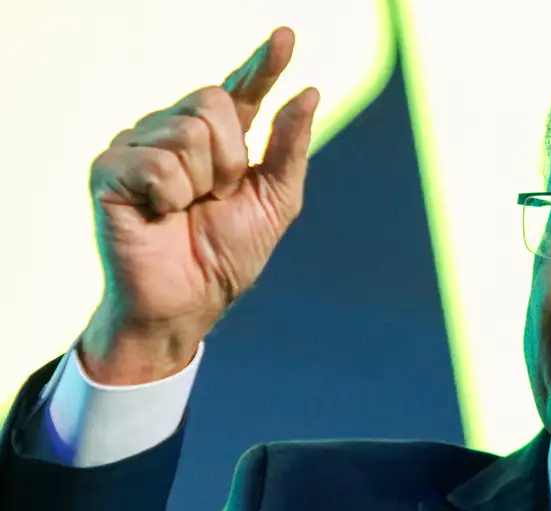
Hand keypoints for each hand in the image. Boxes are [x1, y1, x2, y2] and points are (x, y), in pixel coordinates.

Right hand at [81, 27, 317, 383]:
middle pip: (213, 101)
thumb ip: (289, 148)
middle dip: (229, 158)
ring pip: (188, 131)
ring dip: (201, 182)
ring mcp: (139, 145)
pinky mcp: (109, 168)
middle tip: (214, 198)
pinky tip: (158, 214)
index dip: (263, 64)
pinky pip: (156, 161)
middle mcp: (175, 132)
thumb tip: (310, 92)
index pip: (242, 90)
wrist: (189, 302)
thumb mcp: (275, 201)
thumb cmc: (226, 256)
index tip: (287, 37)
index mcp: (218, 139)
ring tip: (186, 209)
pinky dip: (169, 196)